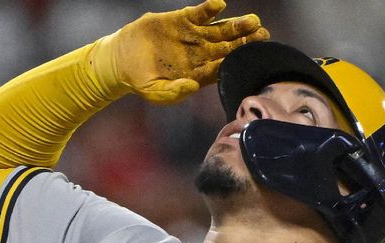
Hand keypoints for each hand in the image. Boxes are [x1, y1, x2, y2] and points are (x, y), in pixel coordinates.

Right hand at [106, 0, 269, 103]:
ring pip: (219, 29)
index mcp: (197, 73)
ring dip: (235, 25)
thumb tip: (193, 86)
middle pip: (228, 47)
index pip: (222, 67)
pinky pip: (199, 13)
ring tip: (252, 21)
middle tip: (263, 35)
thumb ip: (174, 92)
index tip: (252, 58)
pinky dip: (209, 9)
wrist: (121, 60)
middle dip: (245, 41)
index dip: (237, 62)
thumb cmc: (140, 80)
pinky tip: (219, 5)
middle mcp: (199, 54)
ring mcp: (192, 35)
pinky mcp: (181, 20)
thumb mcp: (155, 92)